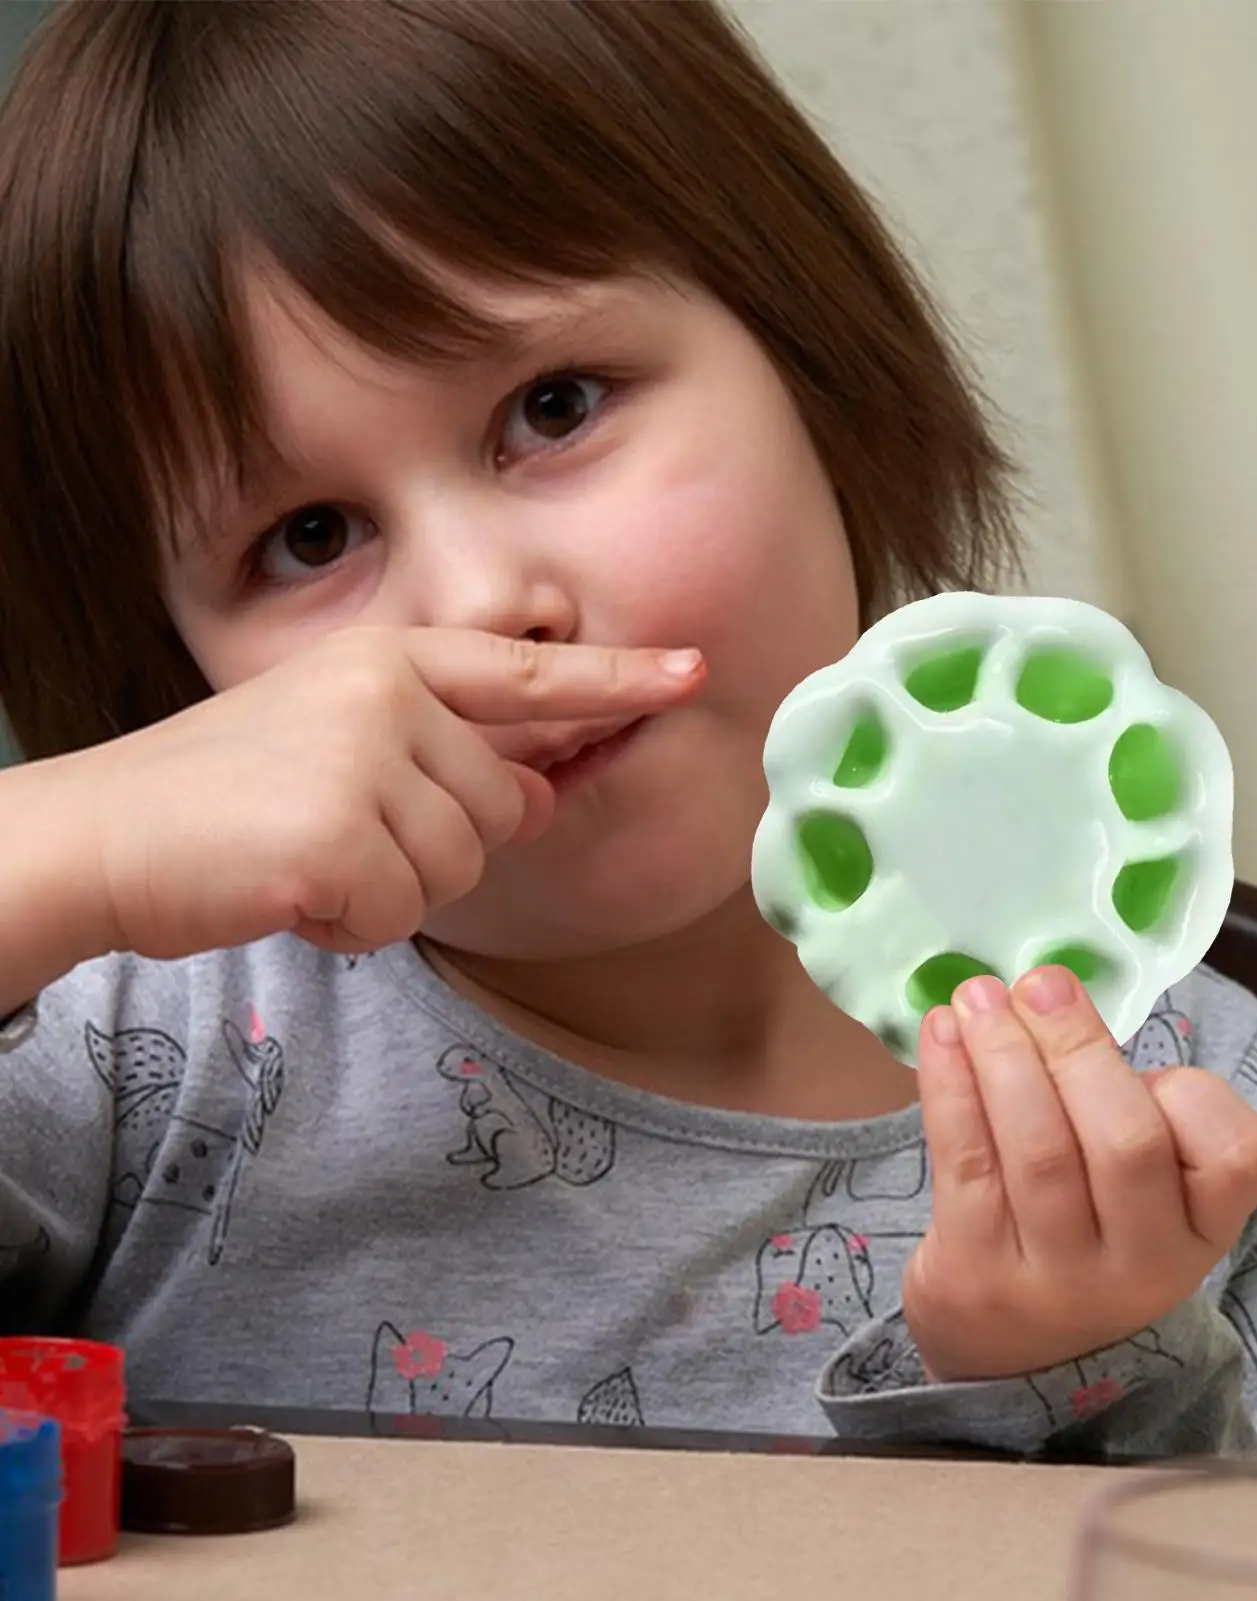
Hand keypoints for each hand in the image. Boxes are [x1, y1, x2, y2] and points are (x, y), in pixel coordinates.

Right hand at [71, 626, 703, 962]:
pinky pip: (404, 912)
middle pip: (500, 808)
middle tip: (338, 832)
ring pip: (461, 866)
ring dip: (391, 888)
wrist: (101, 834)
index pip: (526, 672)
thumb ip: (445, 761)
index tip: (692, 671)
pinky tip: (292, 890)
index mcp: (389, 661)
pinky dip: (354, 924)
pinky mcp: (335, 832)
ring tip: (309, 856)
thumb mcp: (343, 750)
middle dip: (433, 846)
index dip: (616, 678)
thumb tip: (541, 798)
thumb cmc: (226, 797)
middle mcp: (385, 694)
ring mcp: (360, 757)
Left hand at [903, 966, 1256, 1383]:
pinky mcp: (977, 1276)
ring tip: (978, 997)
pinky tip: (941, 1035)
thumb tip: (1054, 1000)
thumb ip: (1126, 1106)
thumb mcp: (1140, 1192)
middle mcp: (1142, 1266)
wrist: (1012, 1361)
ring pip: (1040, 1149)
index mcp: (1201, 1229)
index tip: (1139, 1056)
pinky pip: (965, 1163)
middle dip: (1077, 1047)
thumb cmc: (1086, 1233)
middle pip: (1125, 1142)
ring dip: (1005, 1054)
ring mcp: (1057, 1280)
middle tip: (1038, 984)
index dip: (1192, 1093)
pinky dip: (950, 1086)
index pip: (1236, 1154)